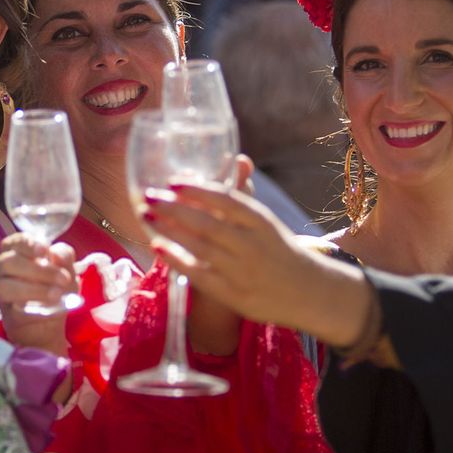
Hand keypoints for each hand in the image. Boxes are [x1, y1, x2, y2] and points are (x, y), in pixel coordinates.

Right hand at [0, 233, 76, 353]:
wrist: (48, 324)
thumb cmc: (54, 288)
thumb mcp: (66, 270)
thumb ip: (64, 257)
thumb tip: (55, 253)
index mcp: (15, 253)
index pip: (14, 241)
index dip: (27, 244)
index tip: (44, 250)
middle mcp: (1, 270)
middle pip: (8, 262)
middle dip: (38, 270)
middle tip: (63, 279)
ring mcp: (0, 293)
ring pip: (4, 286)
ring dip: (34, 290)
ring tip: (56, 295)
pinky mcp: (6, 315)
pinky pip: (14, 312)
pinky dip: (33, 311)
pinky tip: (48, 312)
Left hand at [143, 182, 328, 332]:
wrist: (307, 292)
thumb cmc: (277, 249)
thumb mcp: (265, 220)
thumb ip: (245, 194)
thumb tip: (237, 159)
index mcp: (261, 221)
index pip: (227, 200)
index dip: (198, 190)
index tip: (172, 182)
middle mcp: (251, 244)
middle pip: (208, 223)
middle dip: (174, 209)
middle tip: (148, 196)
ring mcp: (242, 270)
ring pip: (200, 247)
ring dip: (169, 230)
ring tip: (146, 215)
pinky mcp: (233, 294)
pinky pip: (199, 274)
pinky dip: (176, 259)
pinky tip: (157, 246)